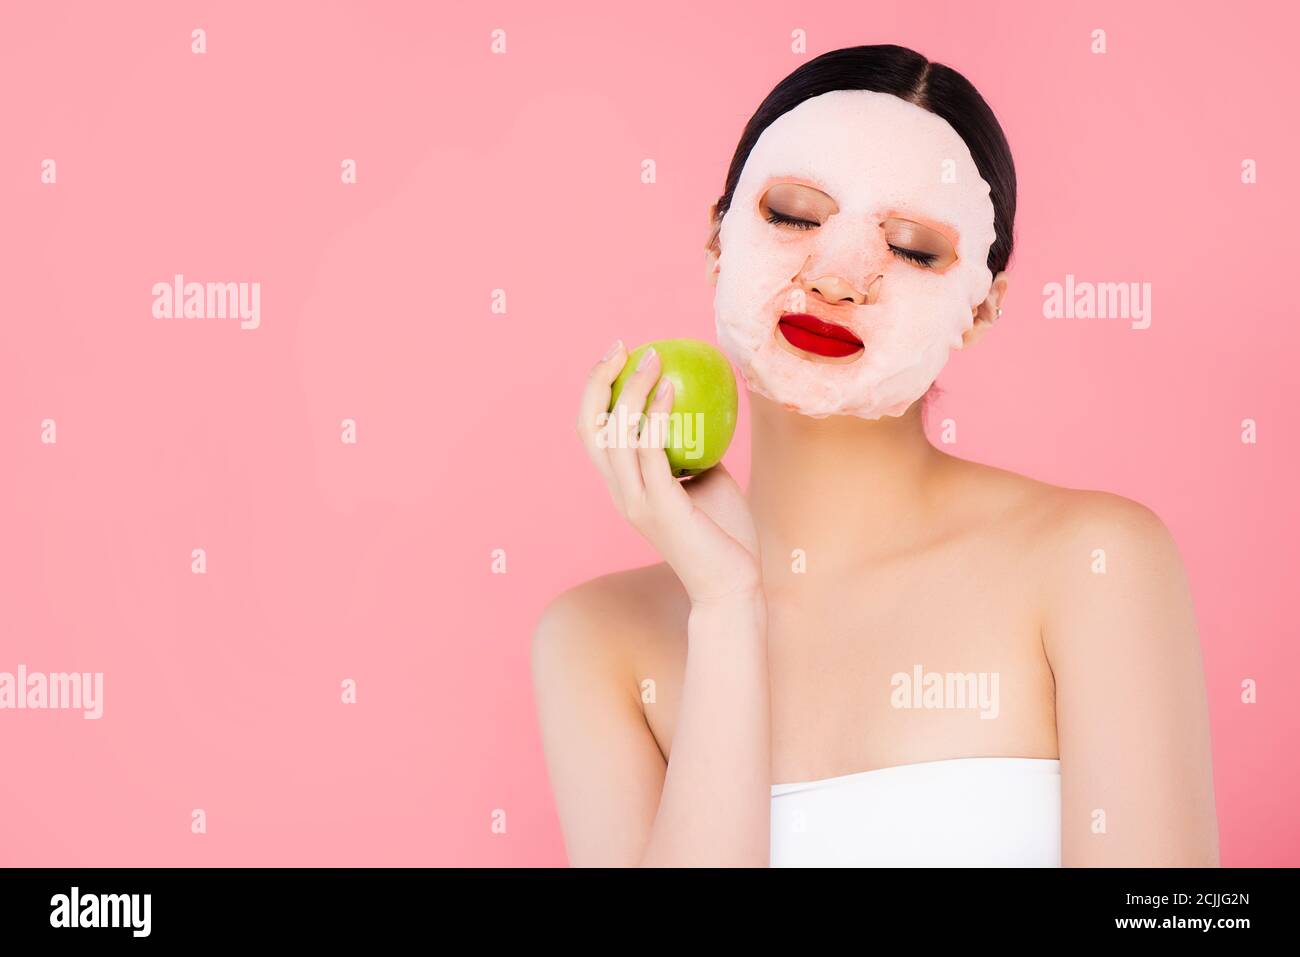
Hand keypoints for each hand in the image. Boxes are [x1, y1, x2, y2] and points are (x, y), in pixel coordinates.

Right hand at [577, 340, 761, 605]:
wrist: (733, 585)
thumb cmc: (725, 534)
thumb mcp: (708, 480)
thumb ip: (694, 448)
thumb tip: (703, 407)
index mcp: (624, 487)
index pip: (594, 433)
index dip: (597, 392)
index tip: (618, 356)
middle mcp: (620, 492)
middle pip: (590, 428)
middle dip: (598, 382)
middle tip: (620, 346)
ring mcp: (636, 501)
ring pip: (616, 435)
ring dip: (632, 389)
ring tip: (653, 357)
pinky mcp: (660, 507)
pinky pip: (651, 451)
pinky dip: (658, 414)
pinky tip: (675, 386)